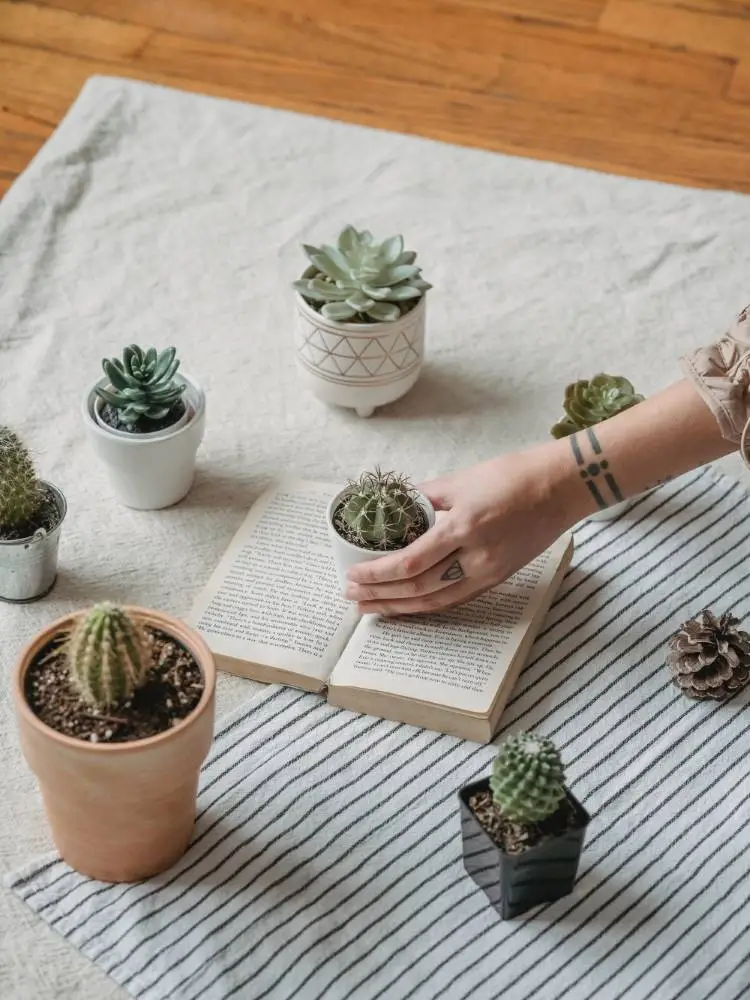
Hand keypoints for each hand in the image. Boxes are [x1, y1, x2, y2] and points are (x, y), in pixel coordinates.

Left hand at [344, 445, 576, 615]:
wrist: (563, 486)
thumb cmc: (515, 475)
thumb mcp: (463, 479)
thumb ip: (426, 497)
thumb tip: (397, 508)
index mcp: (463, 527)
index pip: (409, 562)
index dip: (377, 574)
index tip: (352, 575)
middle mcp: (476, 556)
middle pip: (418, 588)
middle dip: (381, 596)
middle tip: (352, 597)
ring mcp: (489, 571)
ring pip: (436, 601)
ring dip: (399, 607)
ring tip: (371, 608)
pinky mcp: (498, 576)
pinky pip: (456, 598)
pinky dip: (427, 604)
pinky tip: (408, 605)